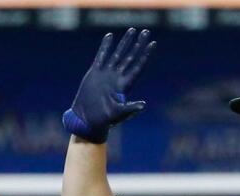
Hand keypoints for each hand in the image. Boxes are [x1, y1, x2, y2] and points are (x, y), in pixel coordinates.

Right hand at [63, 28, 155, 142]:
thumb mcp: (119, 114)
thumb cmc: (104, 120)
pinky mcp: (95, 73)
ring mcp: (106, 74)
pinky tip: (109, 36)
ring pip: (118, 54)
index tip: (153, 43)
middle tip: (146, 32)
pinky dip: (105, 46)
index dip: (145, 55)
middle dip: (138, 44)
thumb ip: (130, 109)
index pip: (138, 66)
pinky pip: (101, 56)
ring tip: (132, 30)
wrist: (87, 120)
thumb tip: (143, 105)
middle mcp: (117, 77)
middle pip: (131, 57)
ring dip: (125, 42)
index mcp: (124, 85)